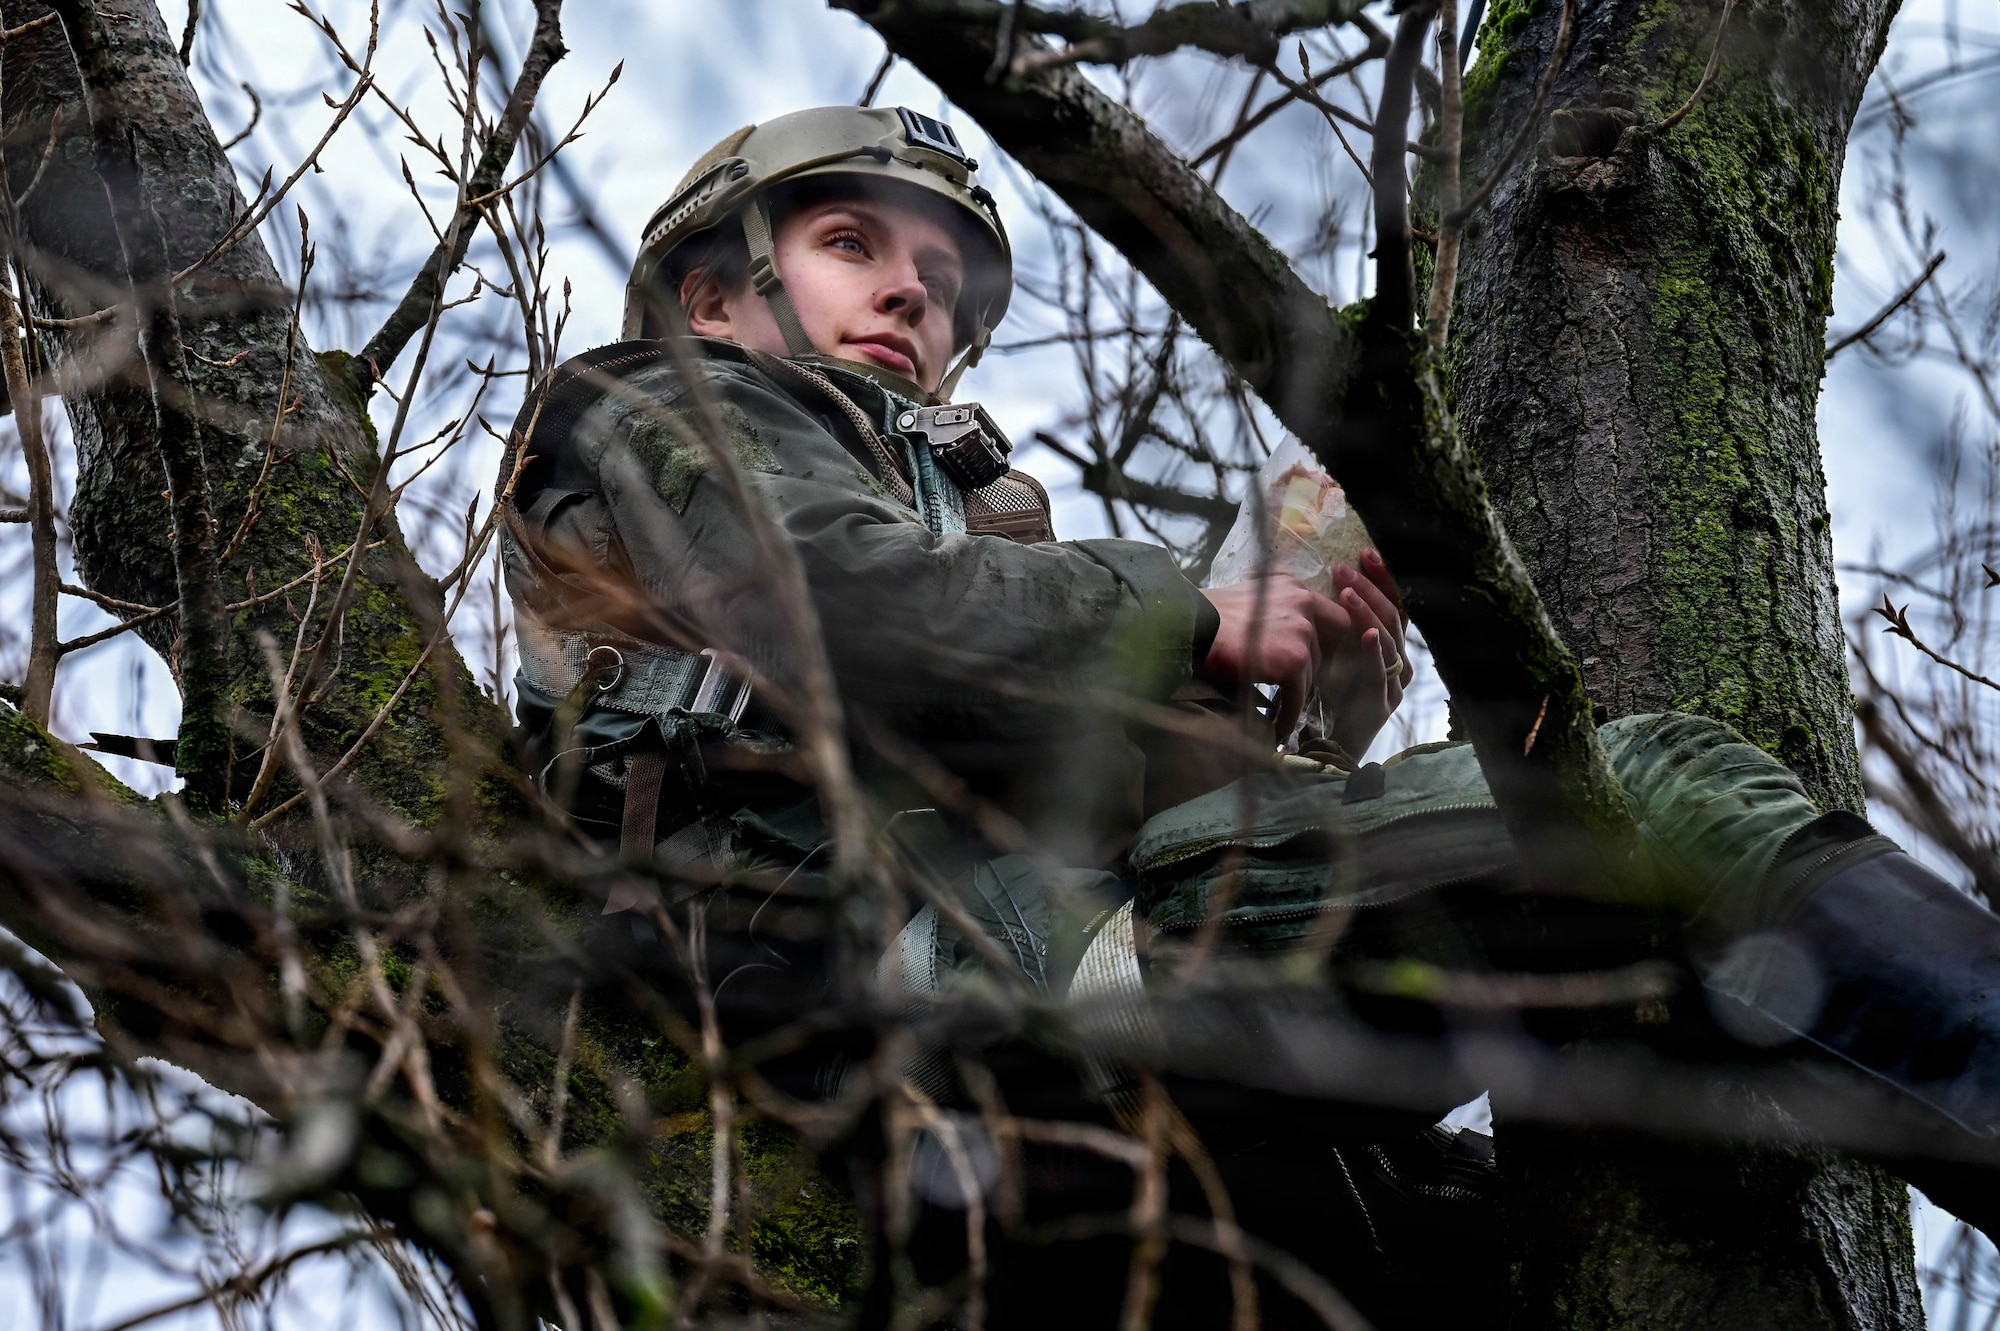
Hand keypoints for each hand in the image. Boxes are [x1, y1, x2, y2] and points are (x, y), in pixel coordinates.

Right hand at [1199, 551, 1411, 748]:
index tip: (1306, 661)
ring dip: (1294, 695)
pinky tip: (1274, 727)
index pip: (1331, 618)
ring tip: (1277, 712)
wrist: (1189, 625)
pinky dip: (1287, 715)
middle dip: (1305, 673)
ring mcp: (1301, 631)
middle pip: (1321, 650)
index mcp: (1293, 588)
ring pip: (1309, 676)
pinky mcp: (1293, 659)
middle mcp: (1303, 604)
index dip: (1322, 643)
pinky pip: (1297, 697)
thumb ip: (1272, 615)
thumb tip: (1278, 645)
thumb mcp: (1248, 602)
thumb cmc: (1205, 616)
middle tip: (1286, 690)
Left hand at [1319, 550, 1411, 756]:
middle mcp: (1398, 664)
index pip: (1396, 605)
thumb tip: (1330, 582)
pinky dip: (1373, 652)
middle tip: (1346, 568)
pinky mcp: (1381, 705)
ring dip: (1367, 613)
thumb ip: (1340, 623)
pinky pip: (1379, 674)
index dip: (1384, 579)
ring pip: (1389, 640)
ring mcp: (1393, 685)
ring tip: (1347, 592)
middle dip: (1372, 589)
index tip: (1366, 553)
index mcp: (1390, 648)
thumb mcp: (1336, 652)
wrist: (1330, 747)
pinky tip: (1366, 634)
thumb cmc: (1332, 696)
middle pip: (1394, 618)